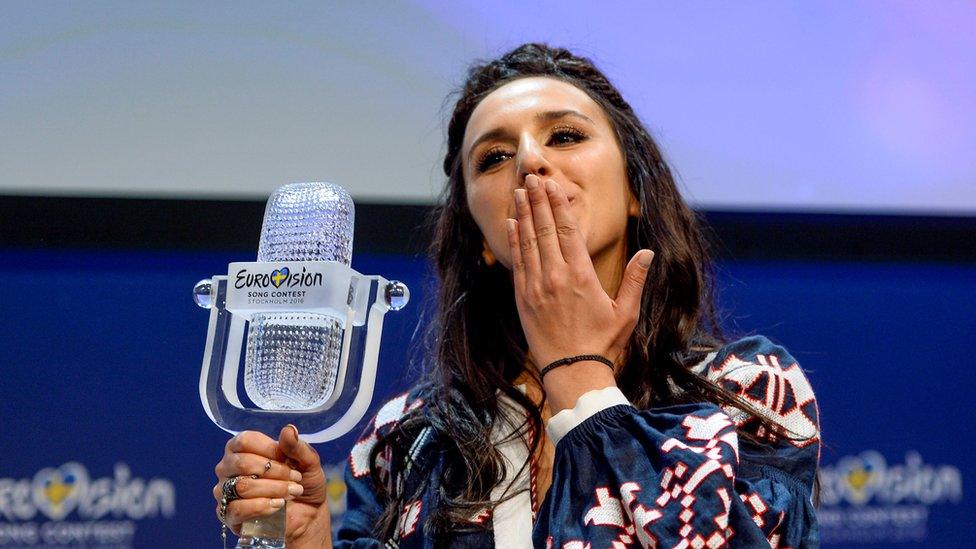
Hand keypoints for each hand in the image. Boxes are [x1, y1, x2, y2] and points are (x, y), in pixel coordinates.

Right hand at [213, 426, 331, 547]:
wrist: (307, 514)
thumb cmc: (302, 482)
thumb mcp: (307, 462)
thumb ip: (296, 447)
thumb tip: (288, 430)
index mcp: (242, 448)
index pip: (244, 441)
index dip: (269, 449)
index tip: (288, 458)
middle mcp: (228, 467)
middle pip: (242, 463)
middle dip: (275, 471)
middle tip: (295, 478)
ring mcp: (225, 492)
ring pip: (242, 486)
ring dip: (273, 489)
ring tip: (292, 491)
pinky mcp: (229, 515)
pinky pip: (238, 509)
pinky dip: (262, 506)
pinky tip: (278, 505)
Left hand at [507, 174, 653, 408]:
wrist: (573, 373)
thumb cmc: (603, 344)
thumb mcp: (626, 312)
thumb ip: (635, 279)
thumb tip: (649, 252)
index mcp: (582, 276)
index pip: (568, 230)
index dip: (558, 204)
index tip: (552, 185)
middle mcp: (556, 276)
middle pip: (545, 229)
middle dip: (538, 201)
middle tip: (531, 177)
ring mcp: (537, 287)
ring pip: (529, 242)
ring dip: (524, 214)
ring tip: (519, 192)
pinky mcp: (523, 299)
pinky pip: (518, 262)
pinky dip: (515, 241)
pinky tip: (512, 223)